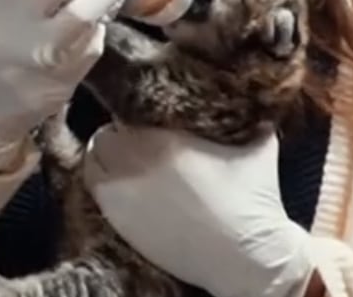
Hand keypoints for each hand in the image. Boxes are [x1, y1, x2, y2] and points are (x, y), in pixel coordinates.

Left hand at [83, 125, 313, 296]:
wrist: (245, 257)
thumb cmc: (254, 200)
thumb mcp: (259, 146)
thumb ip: (250, 116)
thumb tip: (249, 97)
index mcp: (162, 139)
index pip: (126, 111)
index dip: (135, 115)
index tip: (146, 121)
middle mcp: (133, 162)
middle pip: (104, 136)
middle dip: (118, 136)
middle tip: (135, 142)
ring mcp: (121, 194)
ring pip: (93, 163)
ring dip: (106, 159)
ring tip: (125, 164)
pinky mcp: (118, 222)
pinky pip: (96, 193)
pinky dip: (105, 185)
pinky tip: (124, 188)